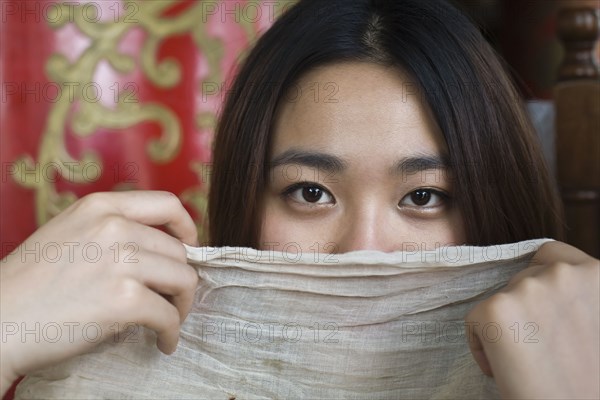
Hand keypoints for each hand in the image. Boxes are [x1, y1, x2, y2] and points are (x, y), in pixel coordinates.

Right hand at [0, 191, 198, 395]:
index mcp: (101, 207)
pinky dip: (172, 332)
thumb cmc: (30, 284)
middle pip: (178, 250)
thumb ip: (112, 229)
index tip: (189, 246)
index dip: (187, 227)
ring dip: (182, 305)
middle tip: (172, 299)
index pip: (167, 204)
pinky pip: (169, 316)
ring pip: (184, 280)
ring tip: (170, 320)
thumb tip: (158, 247)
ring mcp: (120, 262)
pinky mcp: (124, 300)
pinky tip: (163, 342)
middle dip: (180, 278)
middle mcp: (114, 227)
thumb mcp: (69, 233)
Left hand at [465, 241, 599, 398]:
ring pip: (500, 298)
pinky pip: (474, 321)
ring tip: (528, 362)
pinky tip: (505, 371)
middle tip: (537, 346)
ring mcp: (527, 288)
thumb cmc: (589, 381)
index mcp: (596, 275)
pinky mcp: (495, 309)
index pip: (553, 255)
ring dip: (506, 326)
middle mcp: (563, 273)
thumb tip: (552, 289)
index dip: (541, 277)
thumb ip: (578, 297)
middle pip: (523, 277)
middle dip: (524, 308)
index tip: (541, 307)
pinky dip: (482, 346)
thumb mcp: (597, 323)